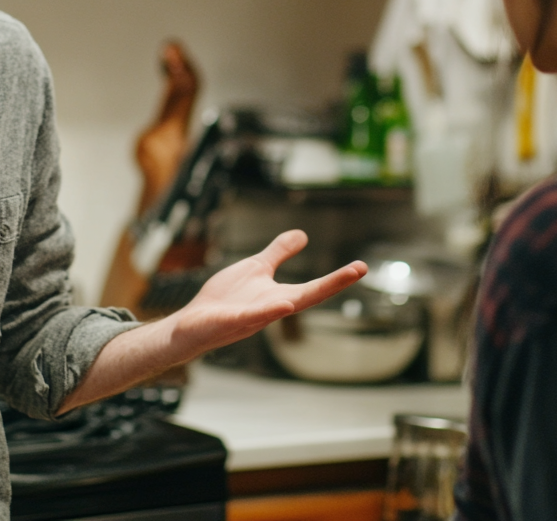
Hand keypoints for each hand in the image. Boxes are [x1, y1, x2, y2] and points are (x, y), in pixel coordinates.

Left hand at [167, 230, 366, 356]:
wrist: (194, 322)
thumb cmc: (226, 298)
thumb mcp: (256, 268)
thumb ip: (278, 253)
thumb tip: (302, 235)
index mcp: (278, 295)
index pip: (314, 287)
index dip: (337, 278)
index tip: (361, 266)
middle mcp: (269, 308)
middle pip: (305, 298)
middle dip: (331, 285)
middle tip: (359, 269)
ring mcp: (248, 317)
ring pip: (273, 311)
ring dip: (288, 304)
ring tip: (302, 296)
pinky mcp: (226, 321)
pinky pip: (244, 317)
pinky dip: (259, 312)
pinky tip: (277, 306)